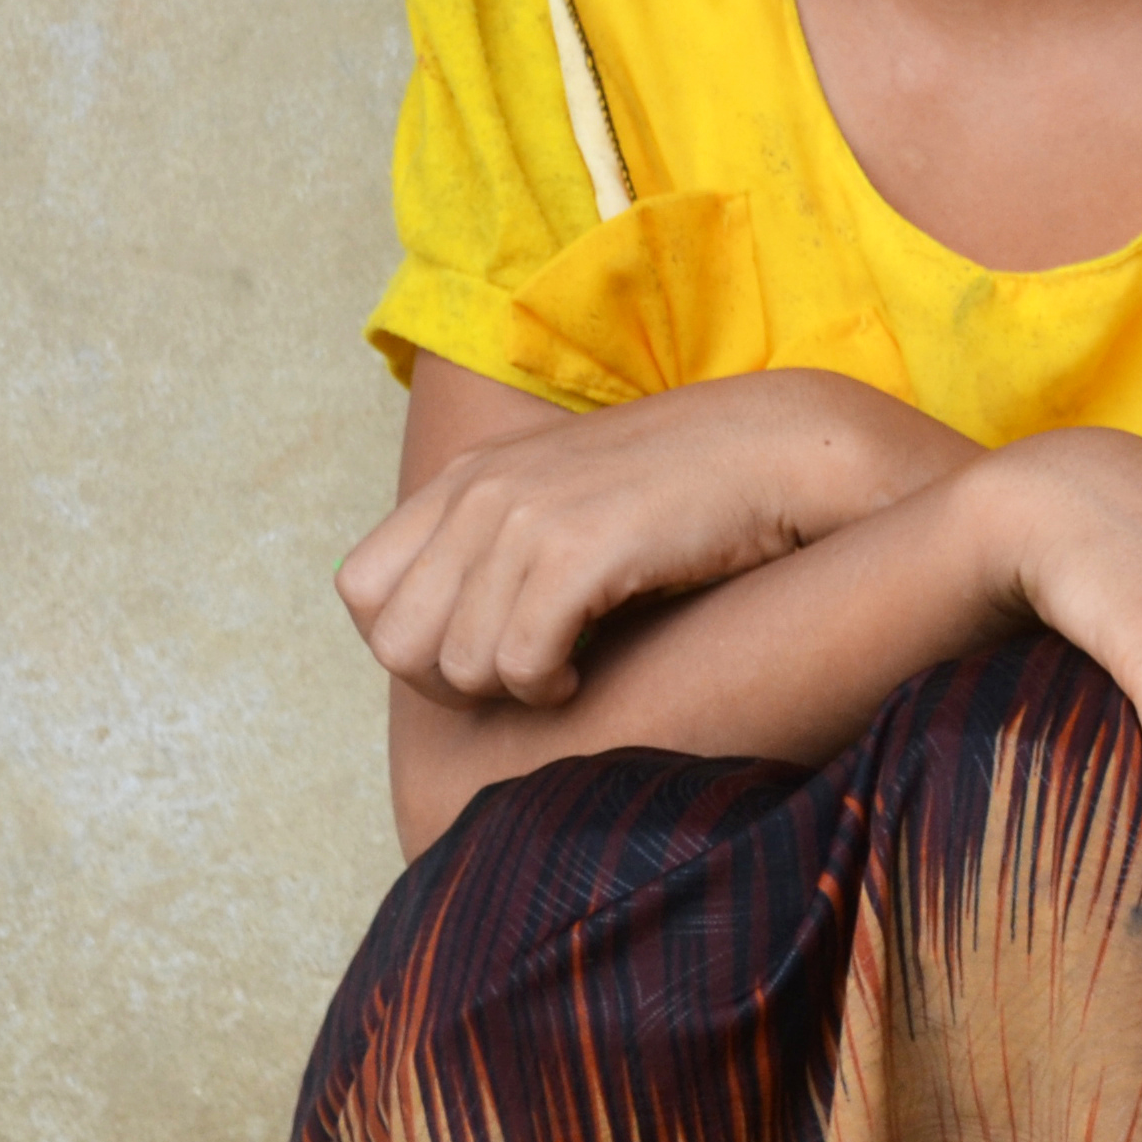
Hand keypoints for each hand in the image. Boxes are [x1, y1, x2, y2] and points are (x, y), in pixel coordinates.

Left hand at [341, 369, 968, 707]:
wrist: (781, 450)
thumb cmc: (684, 490)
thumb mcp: (566, 495)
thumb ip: (494, 539)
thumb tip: (440, 632)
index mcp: (468, 476)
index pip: (360, 588)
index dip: (406, 644)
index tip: (475, 654)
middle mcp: (483, 490)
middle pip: (395, 640)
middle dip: (449, 684)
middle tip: (516, 680)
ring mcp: (528, 516)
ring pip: (457, 663)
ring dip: (510, 690)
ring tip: (564, 670)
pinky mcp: (582, 551)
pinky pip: (519, 663)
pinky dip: (548, 688)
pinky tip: (585, 672)